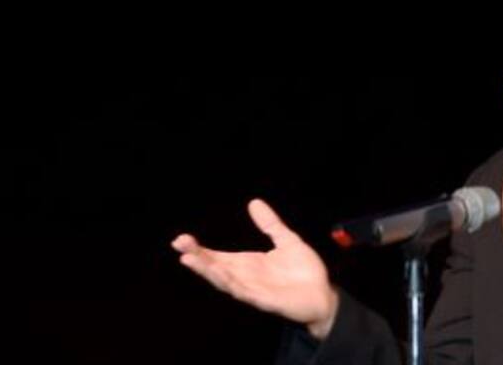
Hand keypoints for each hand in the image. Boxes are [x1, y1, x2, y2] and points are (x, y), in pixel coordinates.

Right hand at [171, 199, 339, 338]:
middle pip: (215, 267)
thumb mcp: (287, 241)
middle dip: (197, 257)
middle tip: (179, 244)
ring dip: (208, 271)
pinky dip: (233, 284)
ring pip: (225, 281)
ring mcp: (254, 290)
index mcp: (247, 264)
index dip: (199, 249)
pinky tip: (222, 275)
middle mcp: (246, 277)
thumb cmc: (305, 272)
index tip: (181, 239)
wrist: (324, 295)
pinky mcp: (266, 301)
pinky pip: (246, 292)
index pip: (218, 256)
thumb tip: (253, 202)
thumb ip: (271, 224)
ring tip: (189, 259)